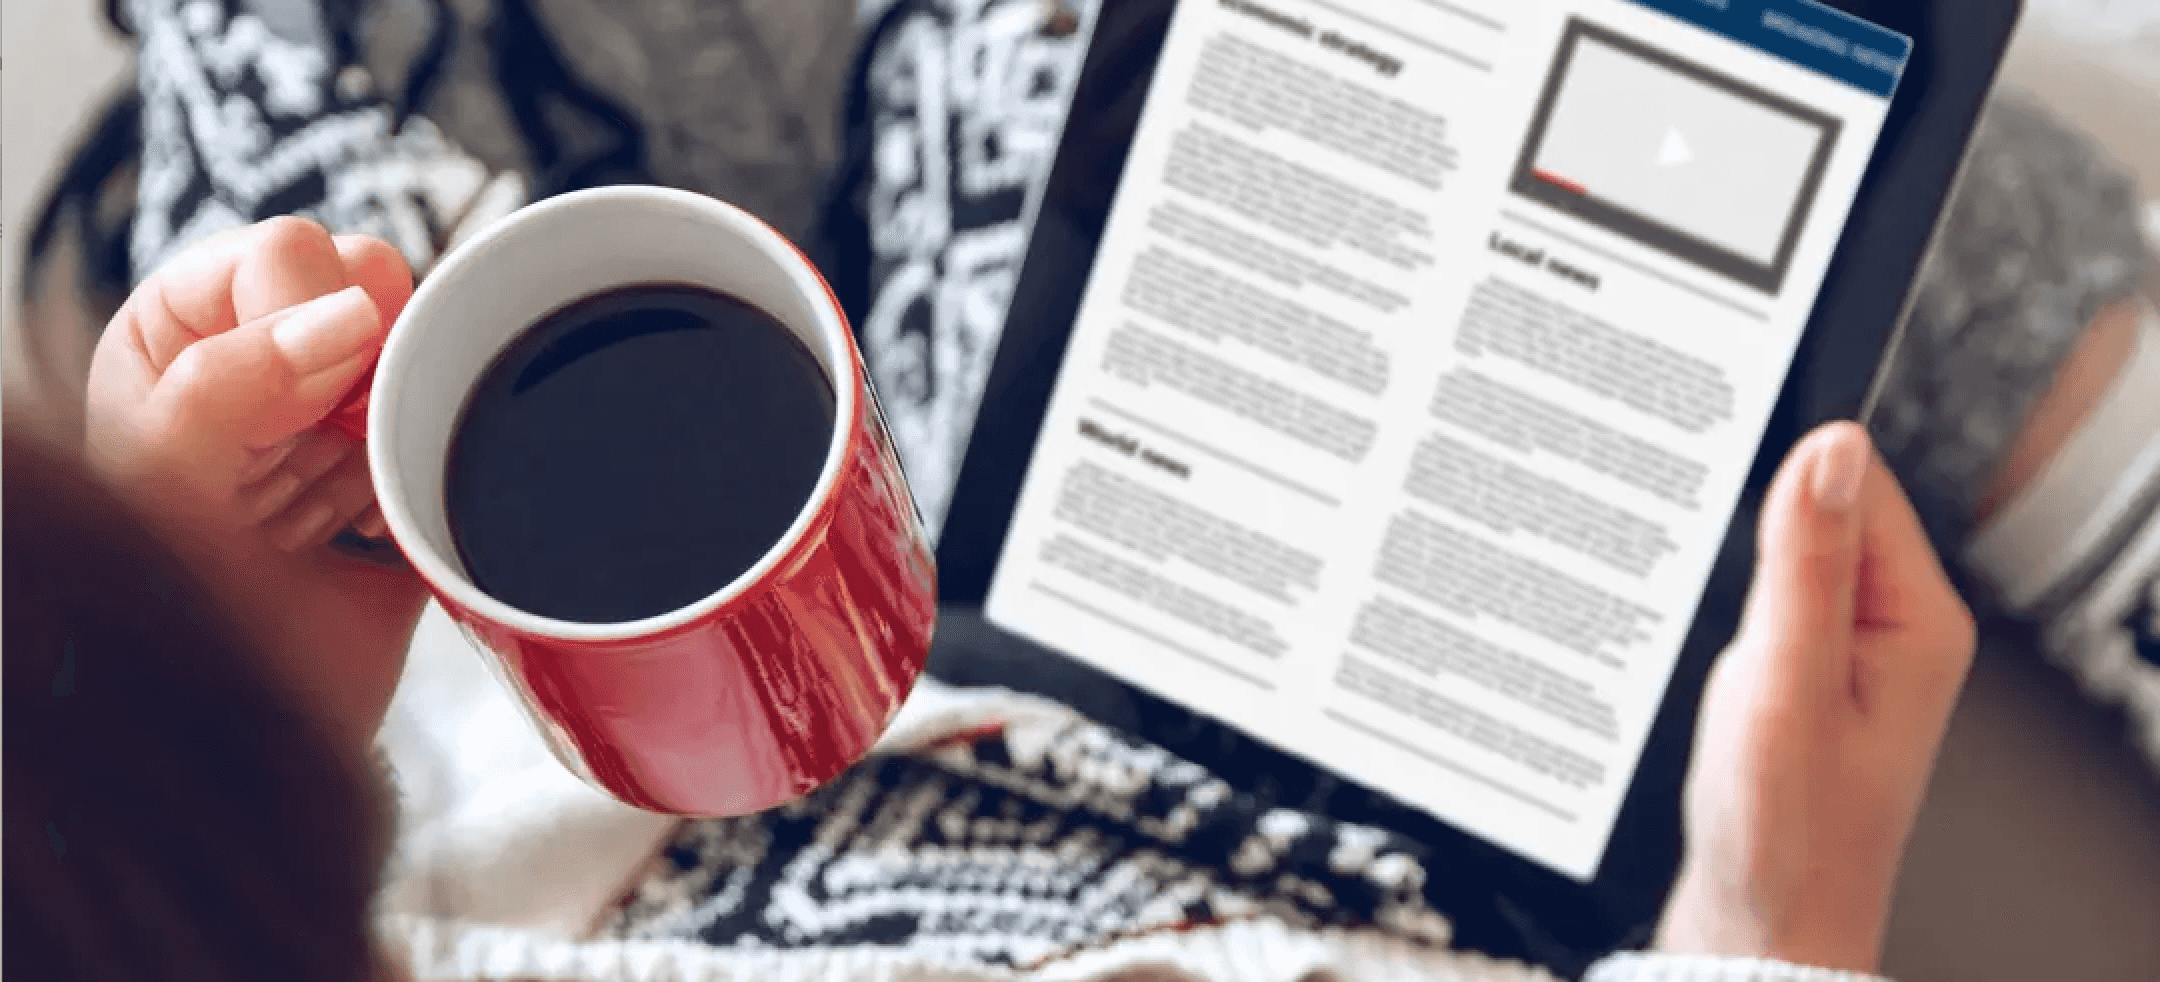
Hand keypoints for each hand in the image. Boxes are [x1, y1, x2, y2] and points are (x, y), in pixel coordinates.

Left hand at [85, 216, 426, 752]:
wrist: (243, 739)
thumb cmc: (163, 611)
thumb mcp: (162, 485)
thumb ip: (229, 383)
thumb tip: (349, 314)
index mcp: (182, 331)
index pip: (288, 253)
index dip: (316, 312)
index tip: (311, 397)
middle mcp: (262, 360)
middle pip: (377, 291)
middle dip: (377, 365)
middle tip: (337, 438)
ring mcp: (344, 420)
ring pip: (433, 355)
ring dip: (409, 422)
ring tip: (356, 489)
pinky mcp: (409, 478)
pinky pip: (469, 432)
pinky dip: (449, 469)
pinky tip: (393, 515)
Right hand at [1657, 422, 1975, 973]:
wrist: (1756, 929)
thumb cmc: (1784, 835)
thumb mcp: (1784, 683)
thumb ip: (1806, 563)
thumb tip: (1831, 446)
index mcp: (1918, 621)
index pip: (1859, 482)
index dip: (1782, 474)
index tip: (1716, 486)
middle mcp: (1895, 632)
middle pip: (1818, 516)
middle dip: (1749, 531)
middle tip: (1711, 585)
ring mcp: (1849, 658)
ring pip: (1783, 562)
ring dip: (1733, 577)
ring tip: (1710, 631)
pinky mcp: (1806, 681)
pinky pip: (1767, 609)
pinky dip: (1724, 615)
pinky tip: (1702, 648)